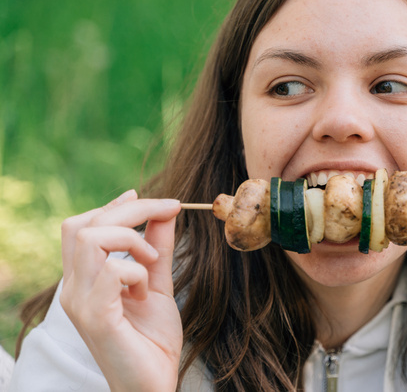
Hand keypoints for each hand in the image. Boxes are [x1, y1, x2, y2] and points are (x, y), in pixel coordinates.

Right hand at [59, 190, 182, 391]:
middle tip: (167, 212)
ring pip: (92, 238)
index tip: (149, 199)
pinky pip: (111, 270)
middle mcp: (73, 288)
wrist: (154, 384)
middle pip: (85, 223)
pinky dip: (136, 270)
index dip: (113, 205)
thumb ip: (159, 250)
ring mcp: (80, 303)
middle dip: (131, 209)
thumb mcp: (159, 285)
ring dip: (132, 239)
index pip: (80, 226)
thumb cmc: (153, 340)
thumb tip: (166, 212)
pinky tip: (146, 292)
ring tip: (152, 263)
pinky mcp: (95, 317)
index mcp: (84, 279)